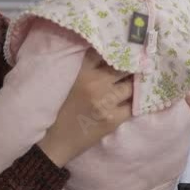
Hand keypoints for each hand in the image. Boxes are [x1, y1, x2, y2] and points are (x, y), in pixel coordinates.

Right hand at [37, 49, 133, 166]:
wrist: (54, 141)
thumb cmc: (57, 109)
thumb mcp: (66, 81)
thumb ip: (84, 67)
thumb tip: (106, 56)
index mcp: (81, 71)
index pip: (105, 52)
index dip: (116, 50)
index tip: (124, 49)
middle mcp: (96, 83)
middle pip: (123, 67)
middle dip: (130, 67)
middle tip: (136, 66)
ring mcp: (106, 102)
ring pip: (131, 86)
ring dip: (132, 86)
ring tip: (132, 85)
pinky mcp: (113, 119)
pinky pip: (133, 106)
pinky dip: (134, 103)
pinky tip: (131, 102)